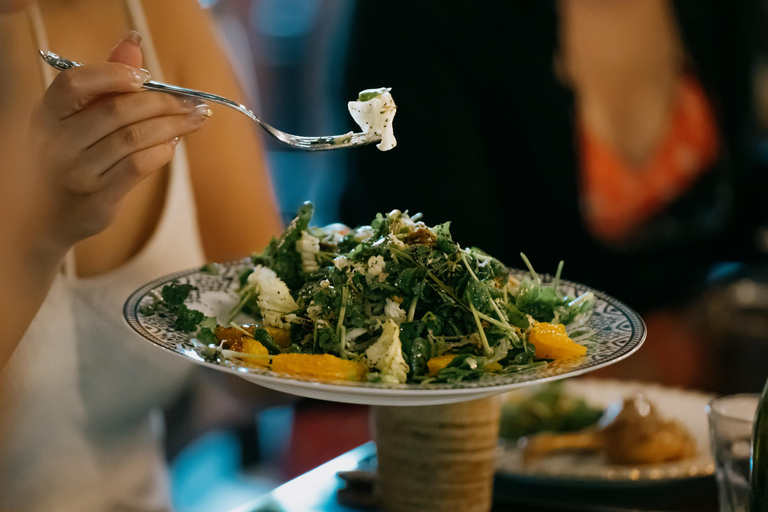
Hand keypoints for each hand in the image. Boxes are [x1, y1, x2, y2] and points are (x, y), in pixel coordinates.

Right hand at [26, 32, 210, 249]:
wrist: (42, 218)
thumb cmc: (67, 157)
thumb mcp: (73, 120)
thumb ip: (103, 83)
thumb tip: (133, 44)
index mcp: (46, 115)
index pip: (74, 84)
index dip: (112, 74)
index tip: (146, 76)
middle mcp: (56, 144)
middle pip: (118, 112)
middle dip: (164, 103)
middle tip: (193, 102)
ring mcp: (76, 174)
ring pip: (134, 140)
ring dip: (172, 126)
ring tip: (194, 120)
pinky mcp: (97, 200)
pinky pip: (137, 168)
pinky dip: (162, 152)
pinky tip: (173, 144)